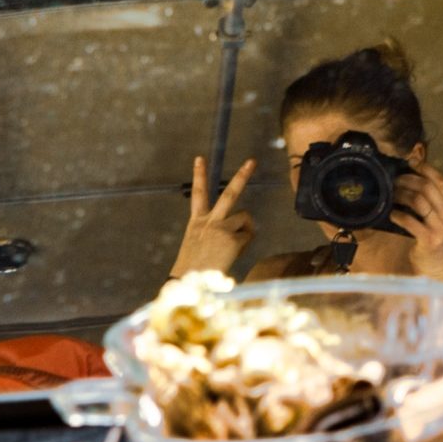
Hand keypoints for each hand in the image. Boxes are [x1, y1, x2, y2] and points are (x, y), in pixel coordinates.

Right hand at [170, 157, 254, 277]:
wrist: (190, 283)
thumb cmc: (194, 269)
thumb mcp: (197, 245)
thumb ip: (214, 233)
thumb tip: (236, 231)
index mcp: (196, 223)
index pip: (198, 194)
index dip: (199, 175)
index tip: (199, 158)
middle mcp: (209, 221)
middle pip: (229, 194)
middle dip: (242, 176)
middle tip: (252, 161)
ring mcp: (221, 229)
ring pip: (244, 218)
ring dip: (244, 228)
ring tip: (233, 244)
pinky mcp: (232, 239)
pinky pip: (248, 236)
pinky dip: (245, 243)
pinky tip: (233, 253)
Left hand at [391, 163, 442, 288]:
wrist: (439, 270)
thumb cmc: (433, 243)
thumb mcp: (436, 221)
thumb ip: (428, 205)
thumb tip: (406, 185)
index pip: (441, 181)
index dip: (426, 168)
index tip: (411, 161)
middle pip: (428, 187)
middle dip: (409, 180)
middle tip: (394, 180)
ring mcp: (440, 228)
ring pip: (420, 201)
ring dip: (402, 195)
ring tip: (391, 195)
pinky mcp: (429, 240)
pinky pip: (411, 222)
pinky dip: (399, 216)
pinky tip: (391, 214)